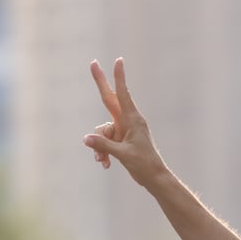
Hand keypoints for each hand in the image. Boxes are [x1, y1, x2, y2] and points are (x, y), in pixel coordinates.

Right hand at [83, 58, 166, 187]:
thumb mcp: (122, 155)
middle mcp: (127, 121)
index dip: (119, 77)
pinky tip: (105, 164)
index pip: (122, 94)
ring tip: (103, 161)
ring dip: (100, 146)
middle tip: (93, 62)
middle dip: (101, 83)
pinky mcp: (121, 139)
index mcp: (132, 120)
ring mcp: (124, 130)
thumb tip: (86, 138)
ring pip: (102, 130)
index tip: (119, 61)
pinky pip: (105, 140)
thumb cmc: (144, 165)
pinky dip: (103, 151)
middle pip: (109, 99)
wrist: (154, 178)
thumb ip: (104, 145)